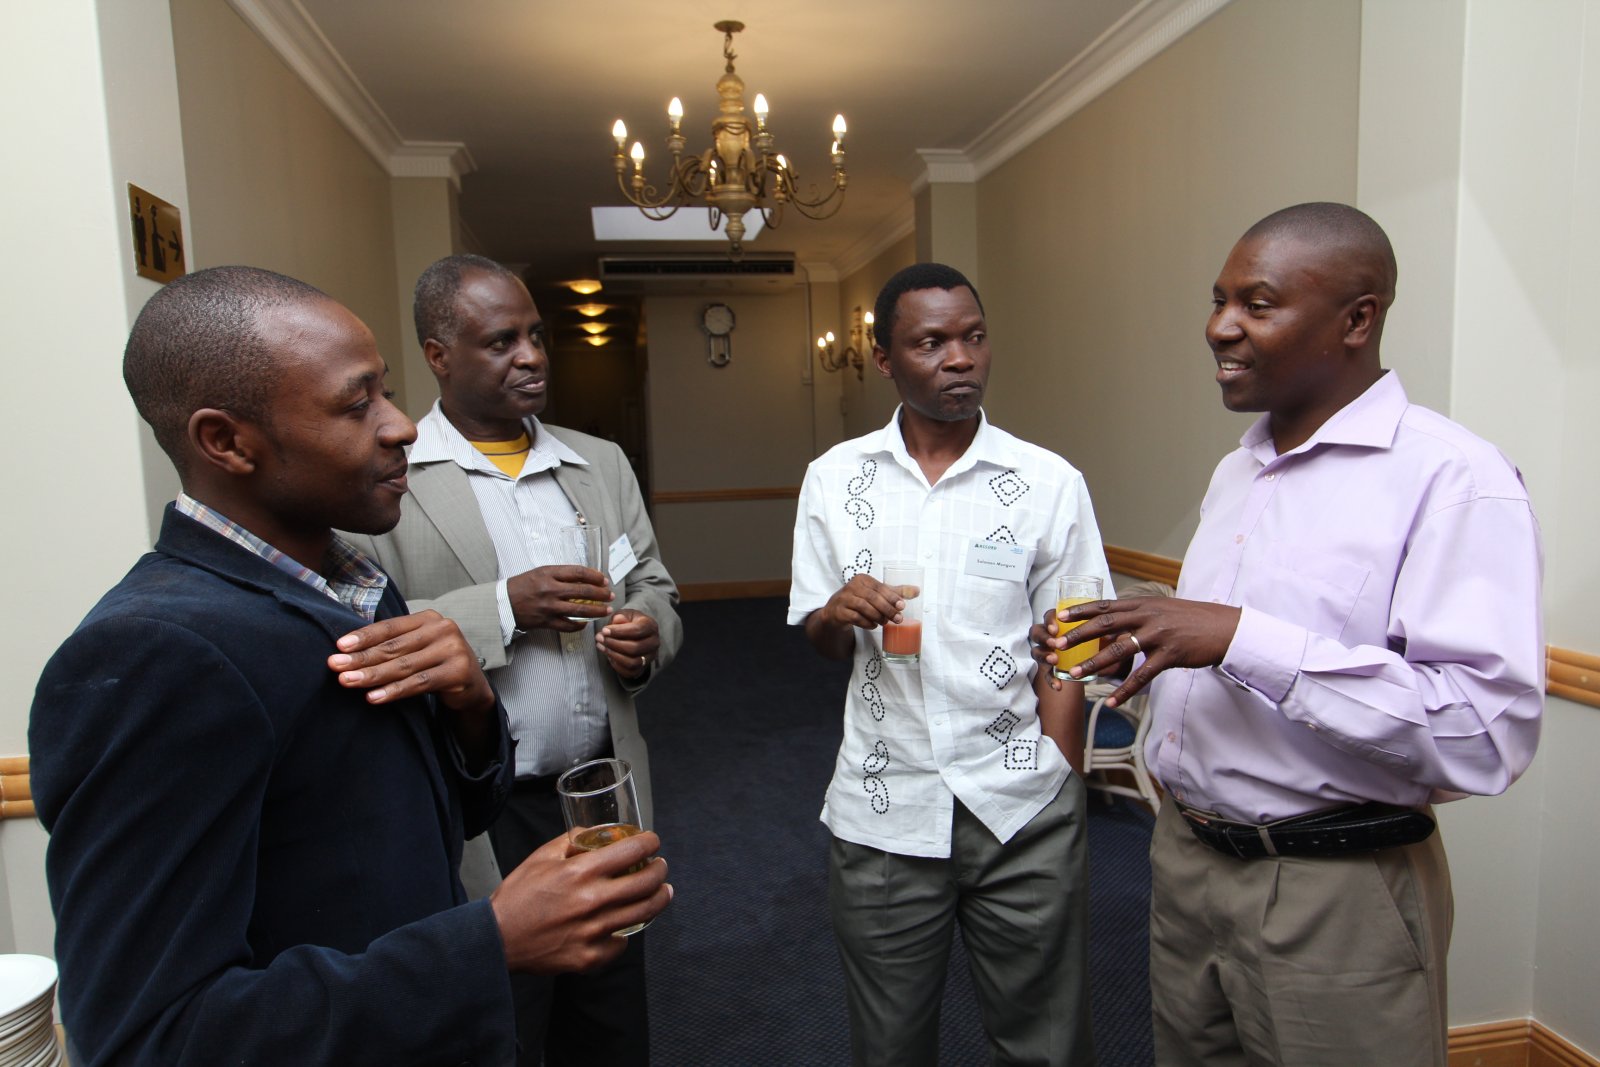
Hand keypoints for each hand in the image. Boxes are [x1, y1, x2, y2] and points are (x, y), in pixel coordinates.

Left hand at [329, 609, 494, 715]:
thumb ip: (393, 644)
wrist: (472, 685)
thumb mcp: (417, 647)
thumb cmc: (435, 664)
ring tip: (348, 681)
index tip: (339, 647)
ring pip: (404, 666)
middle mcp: (443, 629)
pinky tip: (374, 697)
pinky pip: (419, 683)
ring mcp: (453, 650)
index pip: (390, 627)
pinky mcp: (458, 672)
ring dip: (372, 675)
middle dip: (362, 658)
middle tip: (335, 666)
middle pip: (394, 647)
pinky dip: (394, 691)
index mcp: (429, 618)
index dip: (363, 637)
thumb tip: (346, 650)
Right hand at [491, 831, 671, 972]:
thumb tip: (594, 832)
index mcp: (580, 872)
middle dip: (660, 870)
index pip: (632, 851)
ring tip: (662, 892)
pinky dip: (624, 932)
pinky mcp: (590, 956)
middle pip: (646, 883)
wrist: (498, 939)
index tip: (652, 842)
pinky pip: (621, 943)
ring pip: (643, 913)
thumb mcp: (541, 857)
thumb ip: (571, 841)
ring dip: (658, 899)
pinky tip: (623, 925)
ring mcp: (594, 931)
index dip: (649, 843)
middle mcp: (592, 900)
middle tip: (660, 866)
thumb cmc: (518, 896)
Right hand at [507, 565, 613, 631]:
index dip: (595, 576)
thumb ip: (560, 574)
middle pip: (583, 591)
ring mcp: (549, 607)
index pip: (578, 572)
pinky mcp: (546, 622)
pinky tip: (586, 623)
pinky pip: (568, 625)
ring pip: (579, 610)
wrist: (503, 604)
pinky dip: (579, 625)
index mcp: (548, 573)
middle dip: (601, 594)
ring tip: (607, 610)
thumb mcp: (540, 572)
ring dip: (597, 611)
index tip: (604, 580)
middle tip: (610, 595)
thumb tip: (585, 577)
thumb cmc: (522, 586)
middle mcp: (550, 589)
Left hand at [596, 610, 659, 679]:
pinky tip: (608, 656)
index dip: (619, 631)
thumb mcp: (625, 614)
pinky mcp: (643, 668)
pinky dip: (617, 666)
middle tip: (599, 638)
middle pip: (634, 648)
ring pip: (632, 662)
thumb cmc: (629, 622)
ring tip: (601, 647)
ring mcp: (649, 657)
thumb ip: (621, 616)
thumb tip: (617, 620)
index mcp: (651, 626)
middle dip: (614, 644)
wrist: (636, 634)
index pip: (637, 630)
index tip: (604, 630)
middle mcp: (654, 643)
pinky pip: (630, 672)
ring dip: (614, 655)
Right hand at [821, 574, 906, 631]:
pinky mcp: (839, 611)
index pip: (880, 587)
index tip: (902, 606)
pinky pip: (855, 618)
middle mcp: (852, 586)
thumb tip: (917, 591)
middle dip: (887, 609)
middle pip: (873, 598)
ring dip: (877, 617)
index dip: (892, 597)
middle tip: (898, 619)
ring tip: (884, 622)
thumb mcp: (877, 594)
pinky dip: (866, 623)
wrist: (836, 611)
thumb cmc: (860, 599)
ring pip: (864, 608)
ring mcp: (843, 599)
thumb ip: (896, 592)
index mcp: (863, 579)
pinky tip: (873, 625)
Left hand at [1038, 596, 1241, 707]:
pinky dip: (1125, 690)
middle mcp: (1148, 616)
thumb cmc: (1193, 620)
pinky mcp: (1170, 654)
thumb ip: (1140, 615)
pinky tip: (1112, 700)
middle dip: (1079, 635)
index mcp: (1143, 604)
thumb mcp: (1163, 610)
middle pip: (1106, 624)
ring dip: (1095, 663)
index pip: (1105, 605)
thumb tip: (1115, 623)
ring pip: (1119, 650)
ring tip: (1076, 674)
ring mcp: (1158, 634)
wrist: (1224, 628)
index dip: (1081, 610)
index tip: (1059, 616)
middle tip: (1059, 645)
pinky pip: (1142, 675)